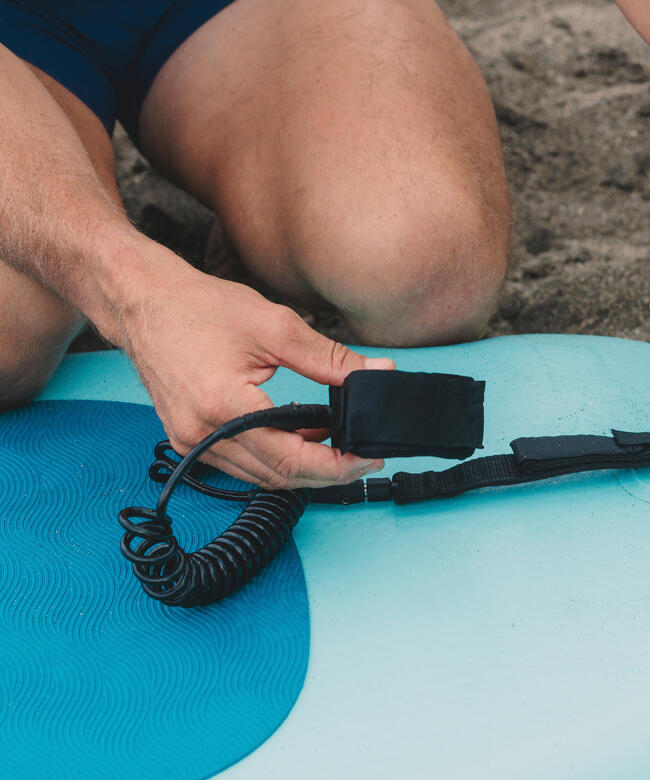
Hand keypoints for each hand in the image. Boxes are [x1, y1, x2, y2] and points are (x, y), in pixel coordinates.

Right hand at [124, 268, 394, 488]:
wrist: (144, 302)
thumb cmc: (200, 308)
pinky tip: (301, 437)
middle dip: (328, 472)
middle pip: (280, 476)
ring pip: (261, 477)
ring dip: (302, 469)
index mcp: (223, 407)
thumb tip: (377, 374)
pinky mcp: (187, 440)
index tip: (367, 456)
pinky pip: (242, 465)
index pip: (292, 460)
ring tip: (338, 445)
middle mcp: (202, 435)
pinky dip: (275, 459)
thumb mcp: (276, 327)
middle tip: (363, 456)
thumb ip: (331, 359)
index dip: (337, 466)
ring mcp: (190, 442)